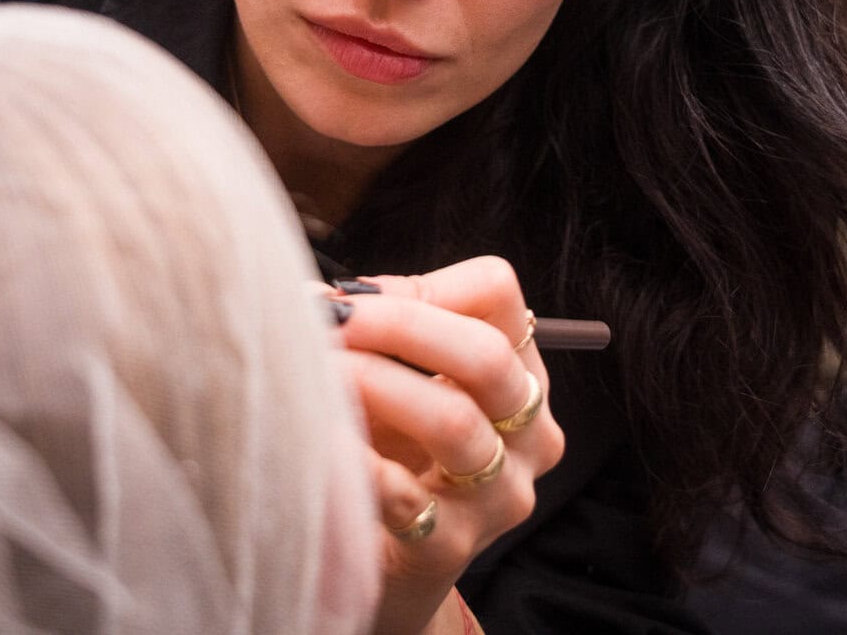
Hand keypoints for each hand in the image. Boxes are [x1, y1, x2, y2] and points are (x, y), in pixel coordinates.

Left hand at [331, 256, 564, 634]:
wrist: (386, 562)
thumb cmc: (392, 455)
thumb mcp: (403, 384)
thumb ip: (385, 333)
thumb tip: (329, 297)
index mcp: (521, 376)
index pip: (497, 294)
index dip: (425, 283)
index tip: (356, 297)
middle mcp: (529, 433)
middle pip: (486, 356)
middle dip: (400, 325)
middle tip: (332, 320)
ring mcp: (498, 495)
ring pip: (454, 421)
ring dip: (375, 384)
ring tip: (317, 371)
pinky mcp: (451, 546)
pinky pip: (405, 498)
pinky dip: (355, 460)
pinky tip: (317, 436)